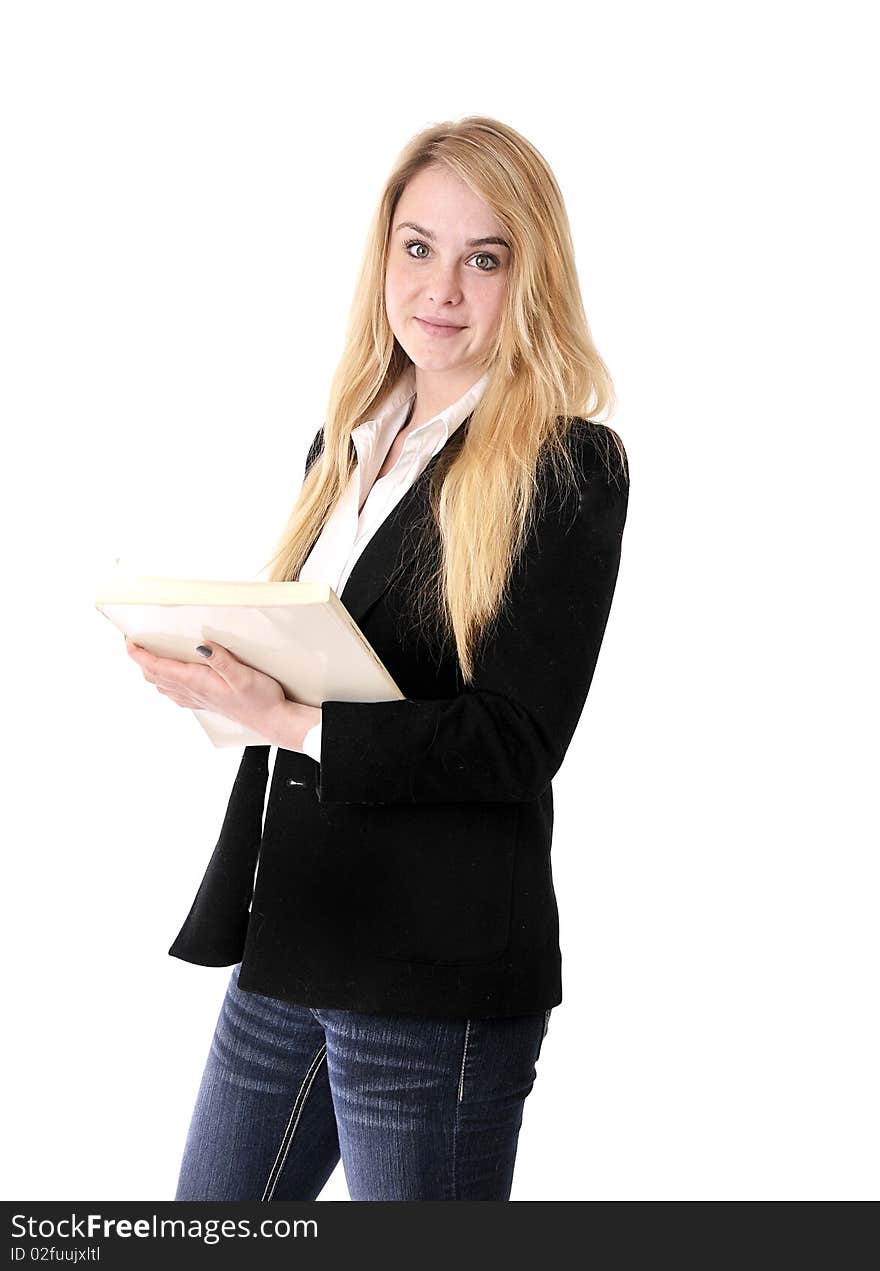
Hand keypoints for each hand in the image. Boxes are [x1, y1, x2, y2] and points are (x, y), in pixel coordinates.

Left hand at [124, 635, 286, 737]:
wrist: (272, 721)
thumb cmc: (260, 699)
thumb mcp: (243, 675)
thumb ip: (221, 660)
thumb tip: (201, 645)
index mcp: (196, 682)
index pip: (159, 667)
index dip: (140, 655)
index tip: (129, 642)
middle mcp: (192, 692)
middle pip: (155, 676)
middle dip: (141, 660)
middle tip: (134, 645)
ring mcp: (197, 699)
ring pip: (163, 686)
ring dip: (151, 672)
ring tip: (147, 658)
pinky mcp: (206, 702)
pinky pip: (176, 694)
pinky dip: (165, 683)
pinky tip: (171, 681)